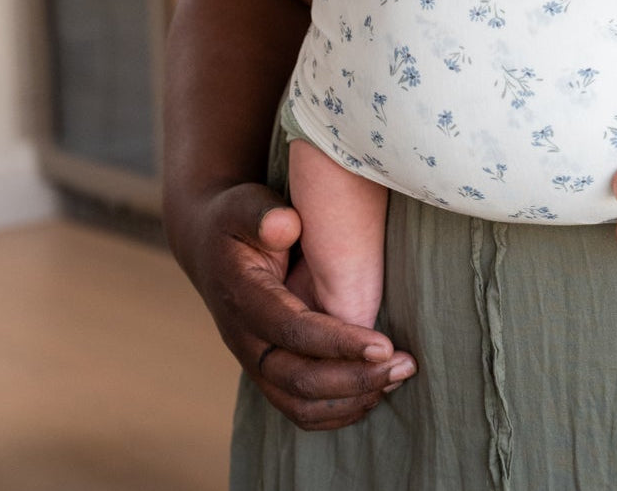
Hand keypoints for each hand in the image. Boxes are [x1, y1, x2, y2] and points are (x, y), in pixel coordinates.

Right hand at [179, 182, 415, 430]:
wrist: (210, 245)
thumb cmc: (238, 220)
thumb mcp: (245, 205)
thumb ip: (264, 215)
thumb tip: (285, 225)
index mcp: (242, 297)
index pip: (291, 331)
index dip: (338, 343)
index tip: (384, 344)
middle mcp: (243, 339)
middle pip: (297, 379)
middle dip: (355, 378)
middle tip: (406, 365)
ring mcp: (253, 360)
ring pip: (298, 404)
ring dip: (351, 400)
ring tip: (398, 378)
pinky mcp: (267, 370)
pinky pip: (298, 408)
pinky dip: (337, 411)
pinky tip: (375, 392)